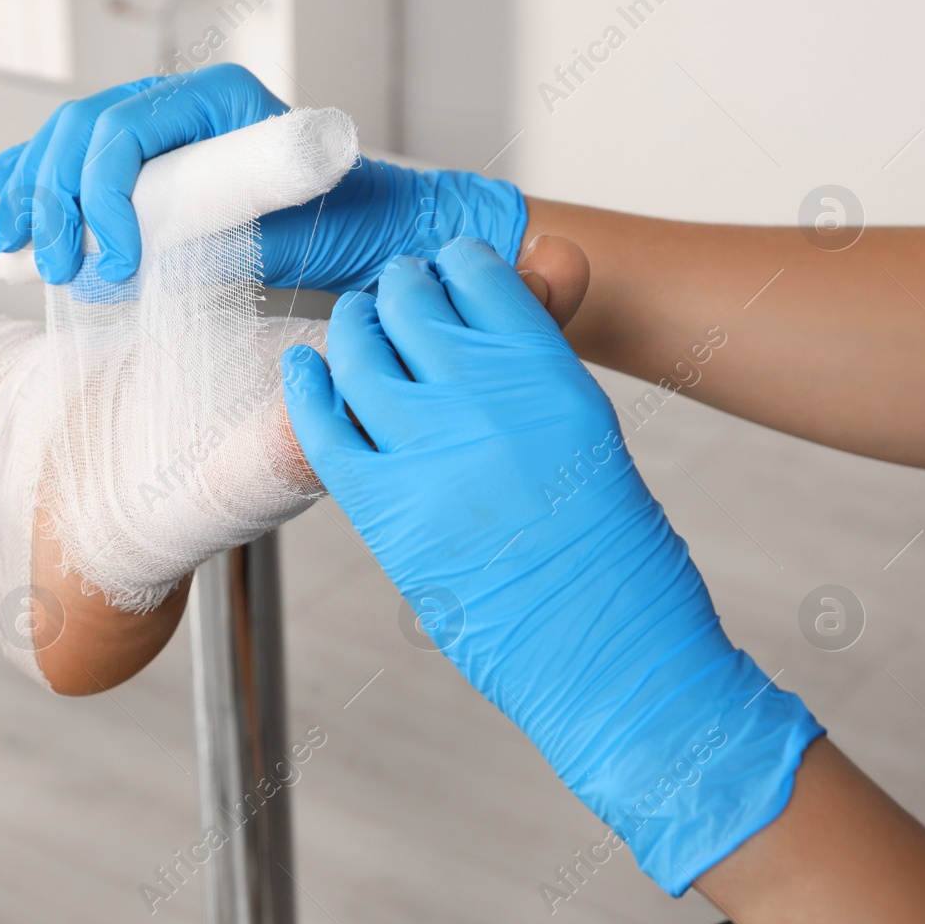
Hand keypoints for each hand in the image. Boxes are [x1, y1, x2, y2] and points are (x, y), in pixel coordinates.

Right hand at [0, 64, 528, 290]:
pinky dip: (31, 173)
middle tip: (55, 270)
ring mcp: (160, 119)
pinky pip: (75, 154)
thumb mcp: (289, 232)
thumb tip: (125, 266)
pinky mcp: (147, 152)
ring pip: (66, 142)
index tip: (116, 265)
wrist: (367, 221)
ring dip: (29, 193)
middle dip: (53, 200)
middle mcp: (181, 96)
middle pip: (80, 131)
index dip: (100, 196)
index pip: (124, 130)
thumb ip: (217, 238)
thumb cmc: (342, 224)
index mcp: (218, 96)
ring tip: (7, 247)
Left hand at [280, 240, 822, 893]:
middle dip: (399, 290)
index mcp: (551, 372)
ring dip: (353, 328)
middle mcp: (484, 396)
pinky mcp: (383, 508)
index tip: (444, 269)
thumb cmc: (619, 557)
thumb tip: (498, 317)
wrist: (613, 658)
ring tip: (357, 327)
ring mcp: (427, 450)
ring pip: (359, 351)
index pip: (482, 275)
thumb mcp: (592, 436)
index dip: (454, 265)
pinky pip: (321, 424)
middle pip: (410, 302)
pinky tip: (304, 369)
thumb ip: (537, 371)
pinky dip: (306, 387)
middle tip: (395, 296)